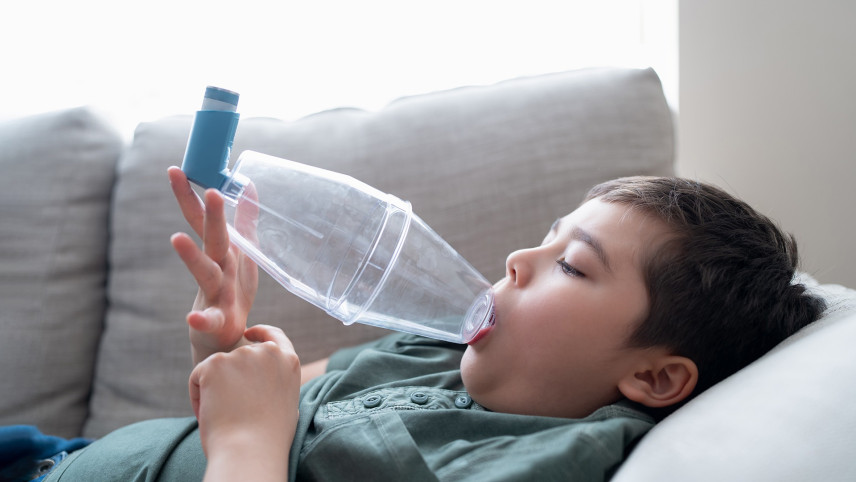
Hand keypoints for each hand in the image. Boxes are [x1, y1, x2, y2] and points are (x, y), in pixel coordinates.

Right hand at [168, 166, 258, 363]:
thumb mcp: (242, 254)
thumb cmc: (231, 293)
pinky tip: (194, 318)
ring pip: (204, 274)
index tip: (177, 169)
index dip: (191, 195)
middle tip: (204, 190)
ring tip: (176, 238)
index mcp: (221, 253)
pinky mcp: (217, 322)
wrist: (224, 340)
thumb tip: (248, 185)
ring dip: (191, 257)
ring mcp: (213, 295)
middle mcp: (215, 270)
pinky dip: (201, 320)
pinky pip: (210, 321)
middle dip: (205, 215)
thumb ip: (244, 222)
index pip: (203, 220)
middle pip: (210, 239)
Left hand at [189, 325, 299, 480]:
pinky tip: (209, 413)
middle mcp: (266, 352)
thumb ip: (278, 384)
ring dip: (214, 388)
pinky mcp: (215, 363)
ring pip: (216, 368)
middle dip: (230, 375)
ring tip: (223, 415)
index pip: (273, 336)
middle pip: (239, 355)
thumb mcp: (287, 404)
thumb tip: (269, 385)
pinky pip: (198, 376)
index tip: (249, 335)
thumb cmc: (268, 438)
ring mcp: (240, 355)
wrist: (249, 450)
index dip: (260, 334)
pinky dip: (198, 395)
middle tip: (231, 406)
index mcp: (288, 361)